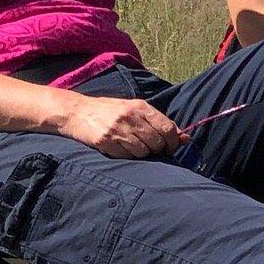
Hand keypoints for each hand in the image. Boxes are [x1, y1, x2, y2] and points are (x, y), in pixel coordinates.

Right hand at [58, 90, 182, 157]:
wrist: (77, 112)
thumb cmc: (111, 111)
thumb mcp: (135, 110)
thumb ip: (160, 123)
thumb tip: (185, 138)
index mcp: (140, 107)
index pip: (168, 129)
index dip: (173, 142)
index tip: (170, 147)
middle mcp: (130, 117)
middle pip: (157, 143)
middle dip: (157, 149)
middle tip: (149, 147)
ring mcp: (117, 129)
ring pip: (143, 152)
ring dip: (142, 153)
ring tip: (132, 145)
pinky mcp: (105, 141)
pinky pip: (127, 156)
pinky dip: (127, 156)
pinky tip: (120, 148)